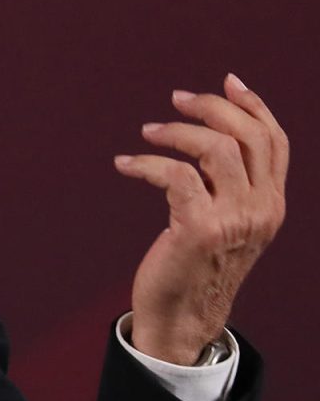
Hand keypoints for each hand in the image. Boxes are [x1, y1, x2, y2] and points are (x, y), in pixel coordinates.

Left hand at [115, 74, 287, 364]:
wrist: (182, 317)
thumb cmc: (194, 266)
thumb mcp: (226, 224)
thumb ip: (231, 188)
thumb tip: (214, 138)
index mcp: (272, 205)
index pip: (275, 143)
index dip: (254, 107)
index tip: (228, 82)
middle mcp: (262, 210)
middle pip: (248, 137)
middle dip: (211, 108)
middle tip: (176, 100)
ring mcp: (233, 220)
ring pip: (217, 149)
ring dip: (178, 132)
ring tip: (147, 132)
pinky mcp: (198, 229)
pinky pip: (176, 175)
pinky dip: (146, 163)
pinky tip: (125, 165)